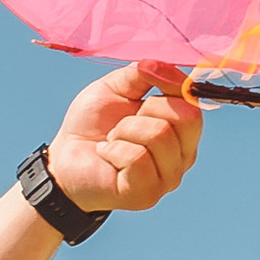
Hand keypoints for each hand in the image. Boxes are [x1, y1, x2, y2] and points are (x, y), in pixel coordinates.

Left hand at [46, 63, 202, 214]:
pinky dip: (114, 151)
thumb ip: (142, 73)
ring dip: (124, 131)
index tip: (143, 87)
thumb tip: (158, 64)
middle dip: (146, 109)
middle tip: (123, 123)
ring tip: (112, 141)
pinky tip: (107, 156)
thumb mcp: (117, 87)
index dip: (169, 86)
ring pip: (159, 135)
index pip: (194, 104)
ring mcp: (168, 178)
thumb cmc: (94, 124)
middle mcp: (183, 156)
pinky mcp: (147, 194)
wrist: (65, 158)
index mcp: (182, 131)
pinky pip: (138, 158)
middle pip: (186, 118)